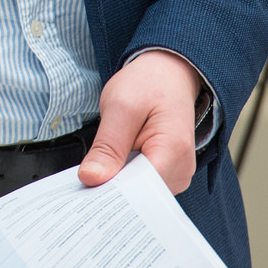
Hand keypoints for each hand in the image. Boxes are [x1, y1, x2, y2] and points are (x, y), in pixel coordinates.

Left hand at [78, 49, 201, 193]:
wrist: (168, 73)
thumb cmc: (148, 83)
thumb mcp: (120, 106)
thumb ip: (107, 146)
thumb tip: (91, 178)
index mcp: (173, 150)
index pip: (140, 191)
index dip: (112, 191)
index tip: (86, 186)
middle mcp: (181, 169)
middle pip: (141, 196)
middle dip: (111, 188)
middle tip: (86, 175)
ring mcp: (177, 173)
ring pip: (140, 193)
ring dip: (117, 183)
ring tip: (100, 165)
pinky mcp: (168, 173)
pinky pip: (142, 185)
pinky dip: (125, 178)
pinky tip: (111, 166)